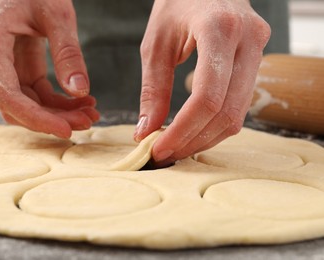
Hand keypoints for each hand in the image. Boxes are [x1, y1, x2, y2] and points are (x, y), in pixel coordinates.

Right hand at [0, 0, 98, 137]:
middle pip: (17, 105)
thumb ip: (67, 52)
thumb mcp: (56, 14)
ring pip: (28, 103)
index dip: (36, 118)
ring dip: (59, 113)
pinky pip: (36, 93)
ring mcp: (1, 66)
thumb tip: (80, 91)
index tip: (66, 129)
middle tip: (88, 121)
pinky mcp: (17, 68)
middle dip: (53, 118)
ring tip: (90, 113)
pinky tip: (82, 102)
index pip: (7, 95)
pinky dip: (58, 102)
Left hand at [134, 0, 270, 165]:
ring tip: (178, 146)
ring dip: (206, 137)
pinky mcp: (259, 60)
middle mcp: (248, 40)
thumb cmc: (177, 4)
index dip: (182, 130)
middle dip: (193, 140)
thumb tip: (145, 131)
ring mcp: (259, 50)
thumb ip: (152, 89)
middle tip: (166, 154)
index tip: (158, 149)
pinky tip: (194, 130)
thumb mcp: (156, 43)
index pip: (207, 96)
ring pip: (238, 114)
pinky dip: (216, 124)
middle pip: (226, 111)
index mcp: (219, 29)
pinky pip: (241, 105)